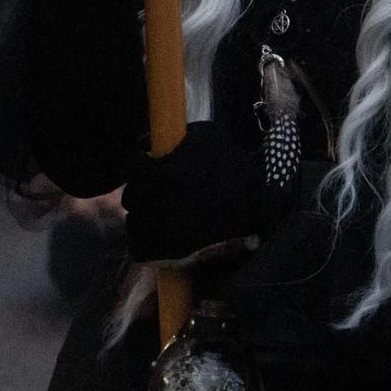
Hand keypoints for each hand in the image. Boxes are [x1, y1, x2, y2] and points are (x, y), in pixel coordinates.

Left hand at [122, 121, 271, 263]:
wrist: (258, 207)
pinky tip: (164, 232)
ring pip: (134, 221)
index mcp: (162, 176)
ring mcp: (160, 233)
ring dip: (144, 214)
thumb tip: (149, 142)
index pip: (132, 166)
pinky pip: (141, 246)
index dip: (139, 164)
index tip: (149, 164)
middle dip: (143, 190)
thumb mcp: (207, 136)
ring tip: (164, 211)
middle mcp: (156, 205)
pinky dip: (148, 240)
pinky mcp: (164, 255)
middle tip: (158, 189)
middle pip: (131, 196)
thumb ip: (174, 135)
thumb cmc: (234, 168)